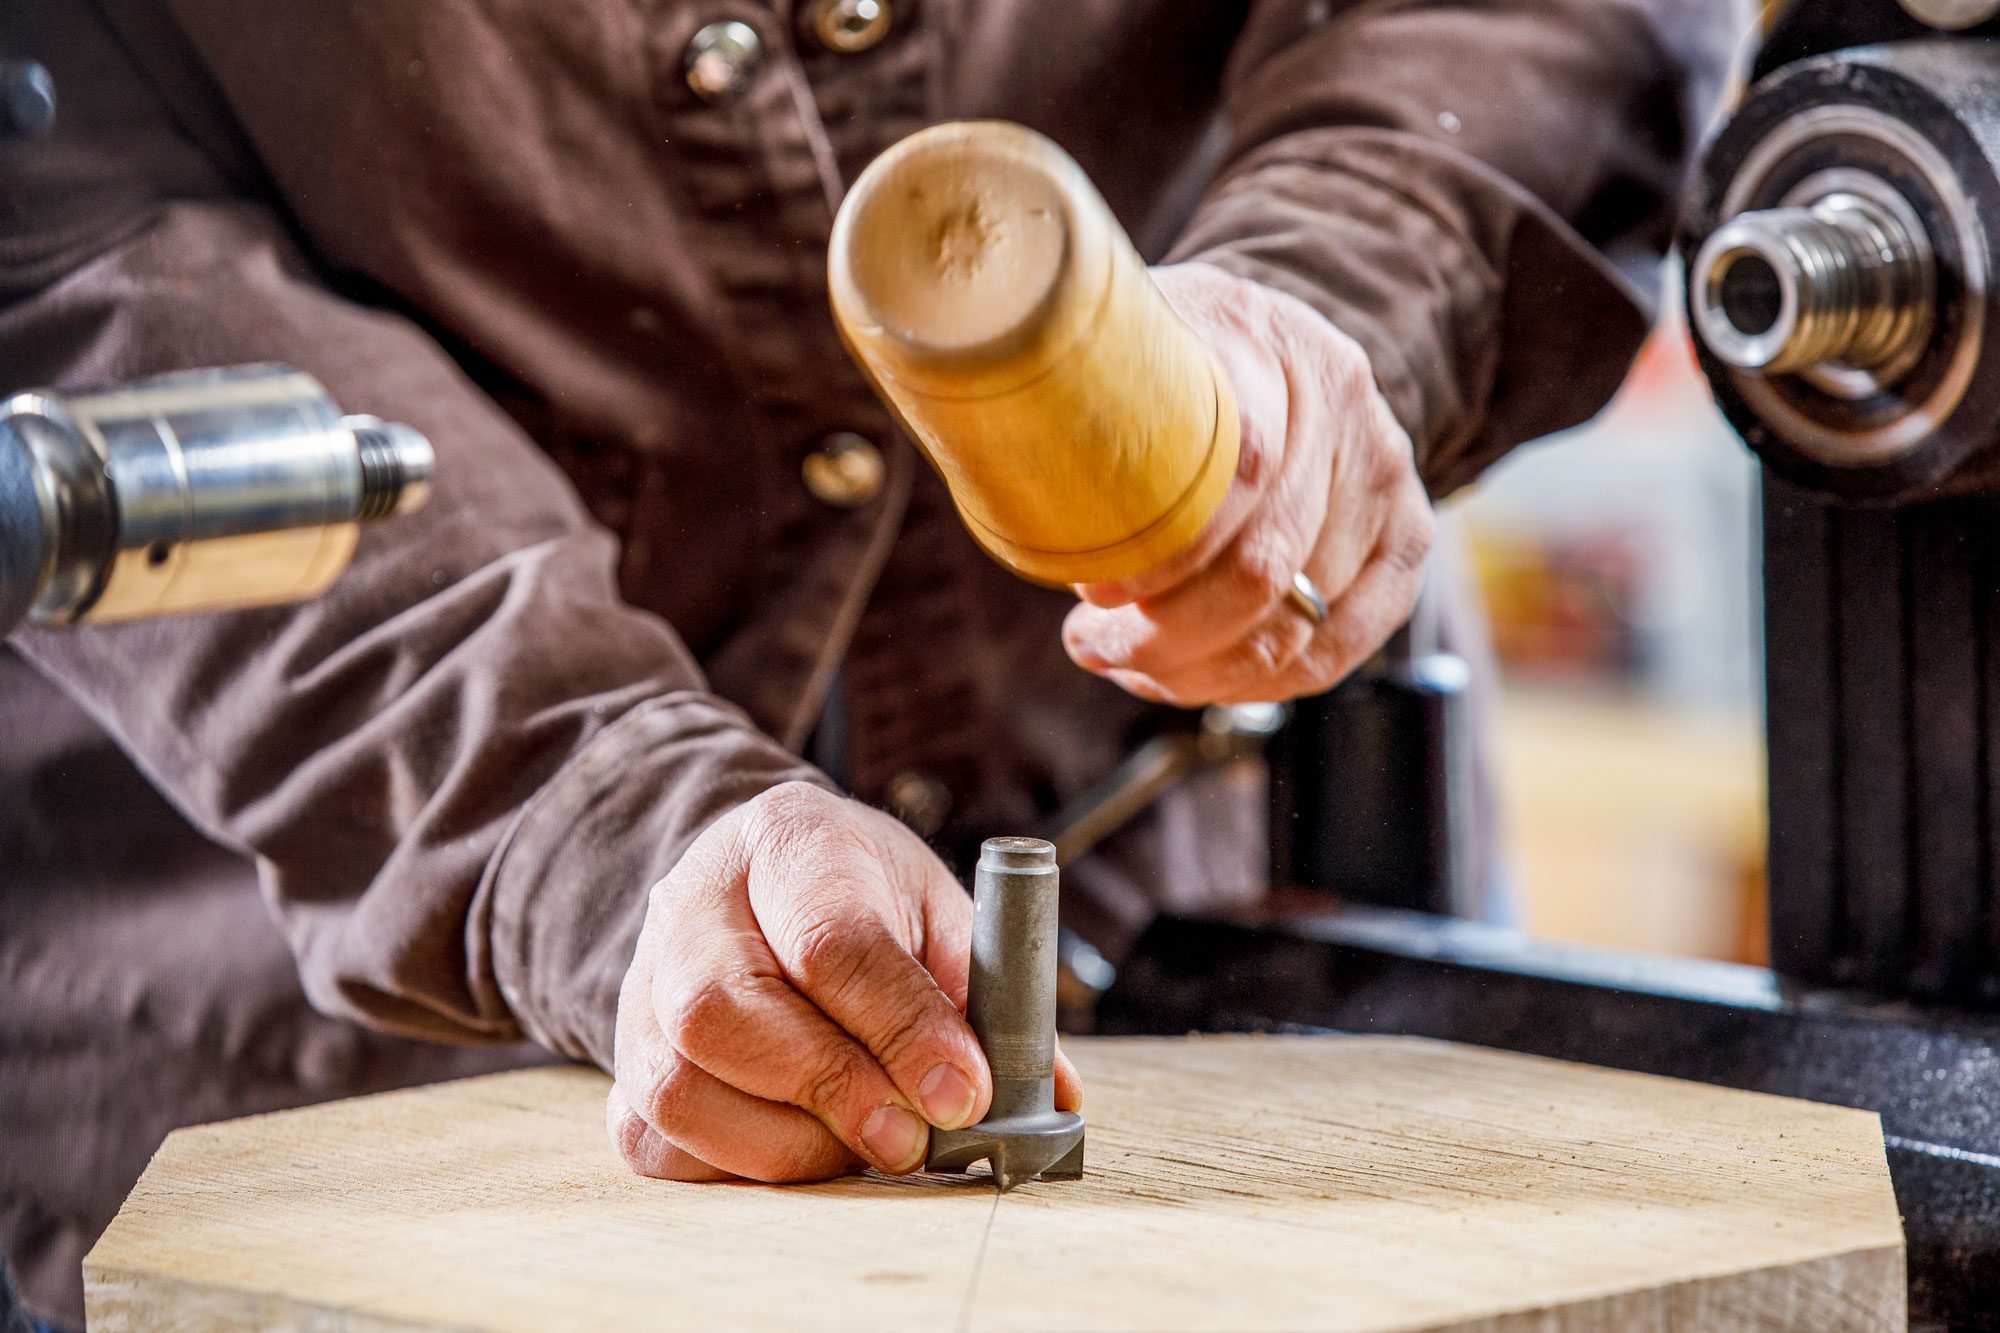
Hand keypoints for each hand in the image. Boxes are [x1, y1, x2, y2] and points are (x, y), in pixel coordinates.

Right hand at [607, 781, 1082, 1181]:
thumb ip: (989, 994)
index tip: (964, 1095)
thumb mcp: (937, 908)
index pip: (831, 940)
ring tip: (860, 1146)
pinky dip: (732, 1165)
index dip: (901, 1027)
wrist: (760, 878)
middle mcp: (693, 904)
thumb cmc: (863, 898)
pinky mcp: (622, 1056)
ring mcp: (641, 982)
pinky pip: (651, 1136)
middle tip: (909, 1141)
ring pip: (678, 1084)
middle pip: (725, 1012)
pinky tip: (797, 1147)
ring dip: (784, 1143)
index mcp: (789, 842)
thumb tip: (1046, 1098)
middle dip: (832, 1091)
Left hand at [1063, 263, 1433, 705]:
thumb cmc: (1166, 367)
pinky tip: (1195, 678)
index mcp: (1258, 339)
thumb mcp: (1117, 351)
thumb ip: (1085, 410)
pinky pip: (1339, 648)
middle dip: (1166, 632)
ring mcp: (1385, 469)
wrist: (1268, 350)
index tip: (1095, 594)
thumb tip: (1048, 529)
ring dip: (1199, 668)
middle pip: (1264, 562)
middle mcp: (1339, 399)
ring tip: (1129, 665)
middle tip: (1093, 646)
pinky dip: (1260, 683)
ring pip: (1297, 621)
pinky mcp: (1407, 536)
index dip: (1165, 552)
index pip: (1236, 466)